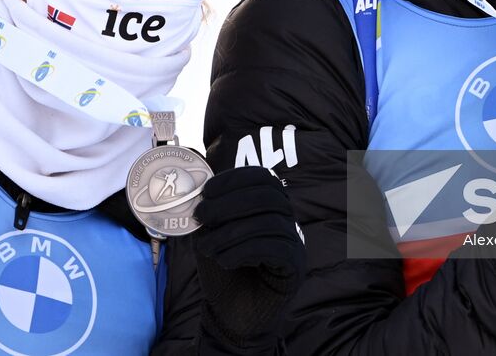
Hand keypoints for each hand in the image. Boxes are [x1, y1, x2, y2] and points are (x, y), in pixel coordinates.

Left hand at [192, 167, 306, 347]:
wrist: (230, 318)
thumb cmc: (222, 275)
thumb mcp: (210, 236)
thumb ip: (210, 214)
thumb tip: (201, 194)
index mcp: (267, 209)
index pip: (262, 178)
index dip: (234, 179)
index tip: (207, 192)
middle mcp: (286, 221)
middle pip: (269, 195)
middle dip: (230, 202)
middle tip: (202, 217)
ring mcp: (294, 243)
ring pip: (270, 221)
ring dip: (231, 232)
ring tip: (209, 248)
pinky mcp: (295, 267)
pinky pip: (275, 247)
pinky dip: (243, 250)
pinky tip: (225, 260)